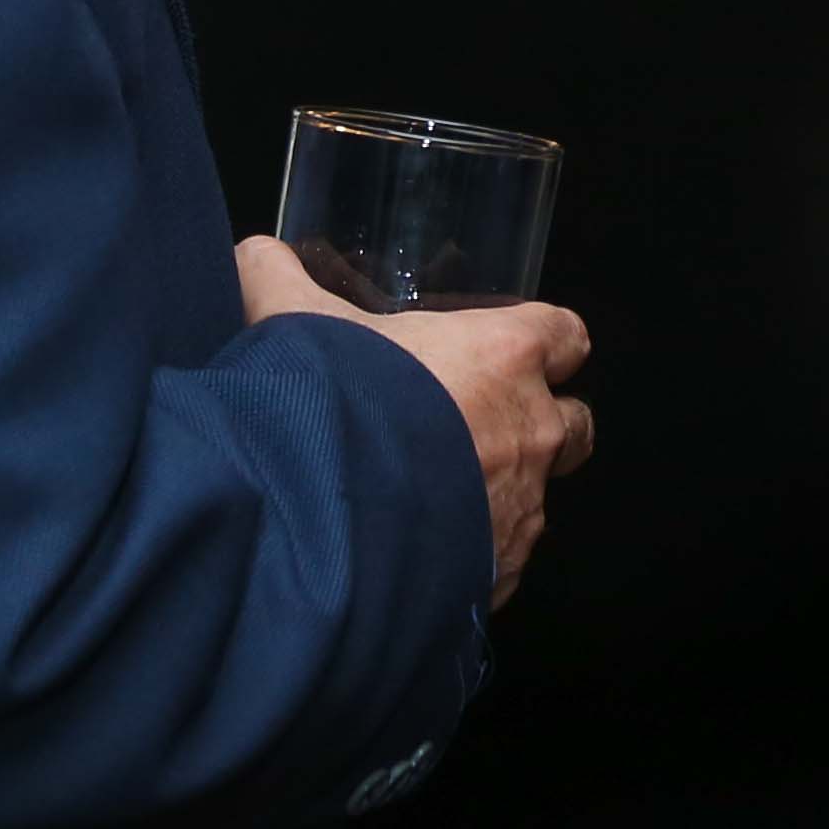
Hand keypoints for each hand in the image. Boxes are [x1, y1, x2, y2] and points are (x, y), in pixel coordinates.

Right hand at [237, 239, 593, 607]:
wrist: (314, 524)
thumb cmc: (328, 407)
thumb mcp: (291, 322)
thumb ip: (277, 279)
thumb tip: (254, 253)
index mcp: (504, 356)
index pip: (566, 335)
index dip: (544, 343)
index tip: (514, 350)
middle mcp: (531, 431)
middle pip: (575, 424)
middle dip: (538, 426)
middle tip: (475, 429)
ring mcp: (522, 509)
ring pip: (536, 500)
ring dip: (496, 495)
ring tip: (429, 501)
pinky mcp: (501, 575)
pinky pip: (502, 563)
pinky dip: (470, 557)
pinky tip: (417, 555)